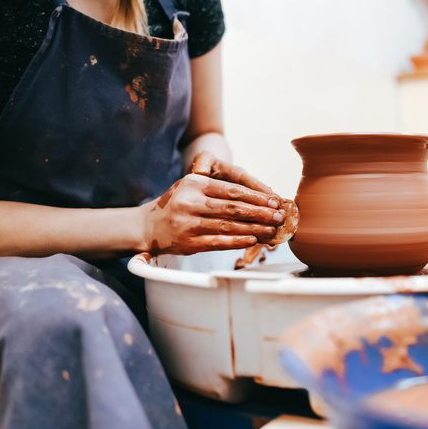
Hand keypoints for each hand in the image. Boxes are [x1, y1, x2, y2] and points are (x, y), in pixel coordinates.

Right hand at [141, 154, 283, 254]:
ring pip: (228, 227)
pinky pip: (218, 242)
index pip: (232, 190)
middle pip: (233, 208)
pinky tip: (253, 240)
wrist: (149, 226)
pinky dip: (238, 242)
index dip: (256, 197)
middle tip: (278, 216)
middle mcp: (190, 202)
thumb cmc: (177, 204)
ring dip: (254, 229)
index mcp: (194, 185)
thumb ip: (217, 188)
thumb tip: (256, 198)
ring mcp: (188, 224)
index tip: (273, 201)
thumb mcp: (191, 186)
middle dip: (260, 213)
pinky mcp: (188, 243)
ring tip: (271, 229)